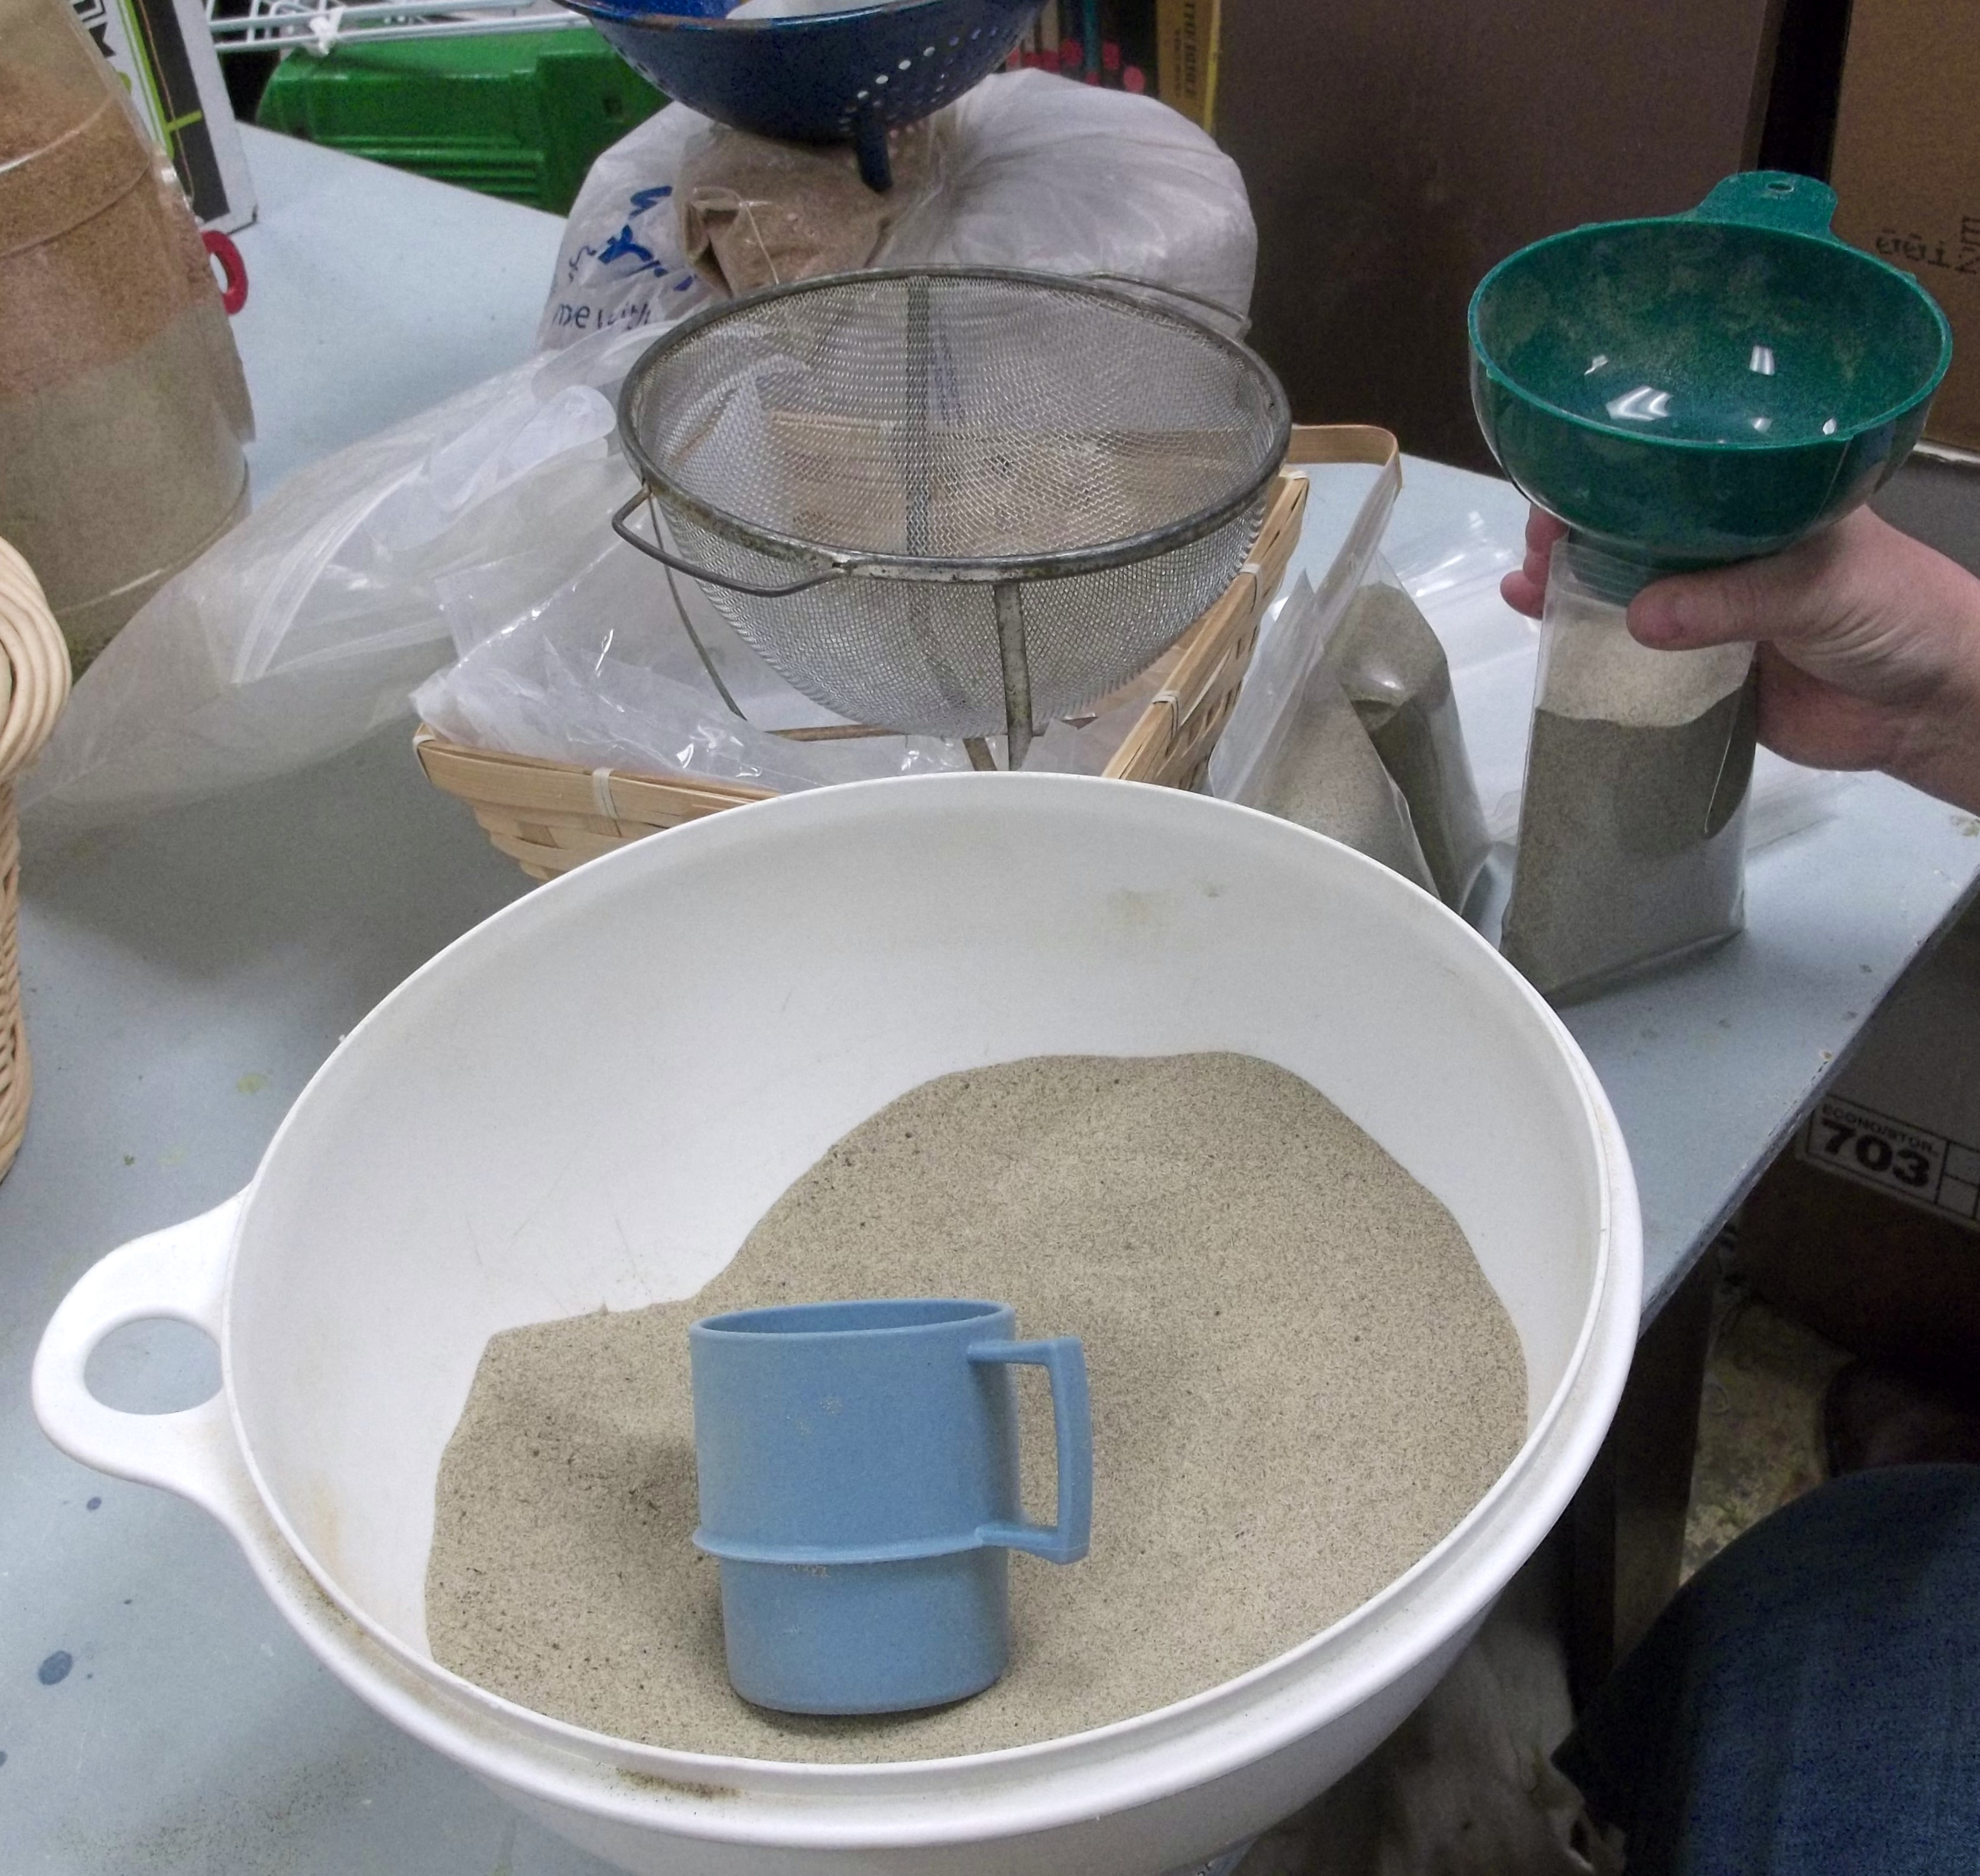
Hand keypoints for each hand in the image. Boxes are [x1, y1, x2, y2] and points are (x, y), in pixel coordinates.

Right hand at [1499, 505, 1979, 812]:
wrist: (1927, 709)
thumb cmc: (1897, 616)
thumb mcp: (1821, 588)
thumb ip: (1732, 602)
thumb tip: (1639, 617)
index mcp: (1763, 502)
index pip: (1679, 473)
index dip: (1619, 475)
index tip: (1569, 481)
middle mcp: (1729, 550)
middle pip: (1637, 531)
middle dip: (1578, 530)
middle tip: (1536, 544)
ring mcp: (1711, 610)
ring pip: (1627, 591)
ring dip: (1571, 585)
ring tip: (1525, 585)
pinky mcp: (1701, 672)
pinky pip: (1636, 657)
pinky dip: (1590, 645)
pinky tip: (1546, 631)